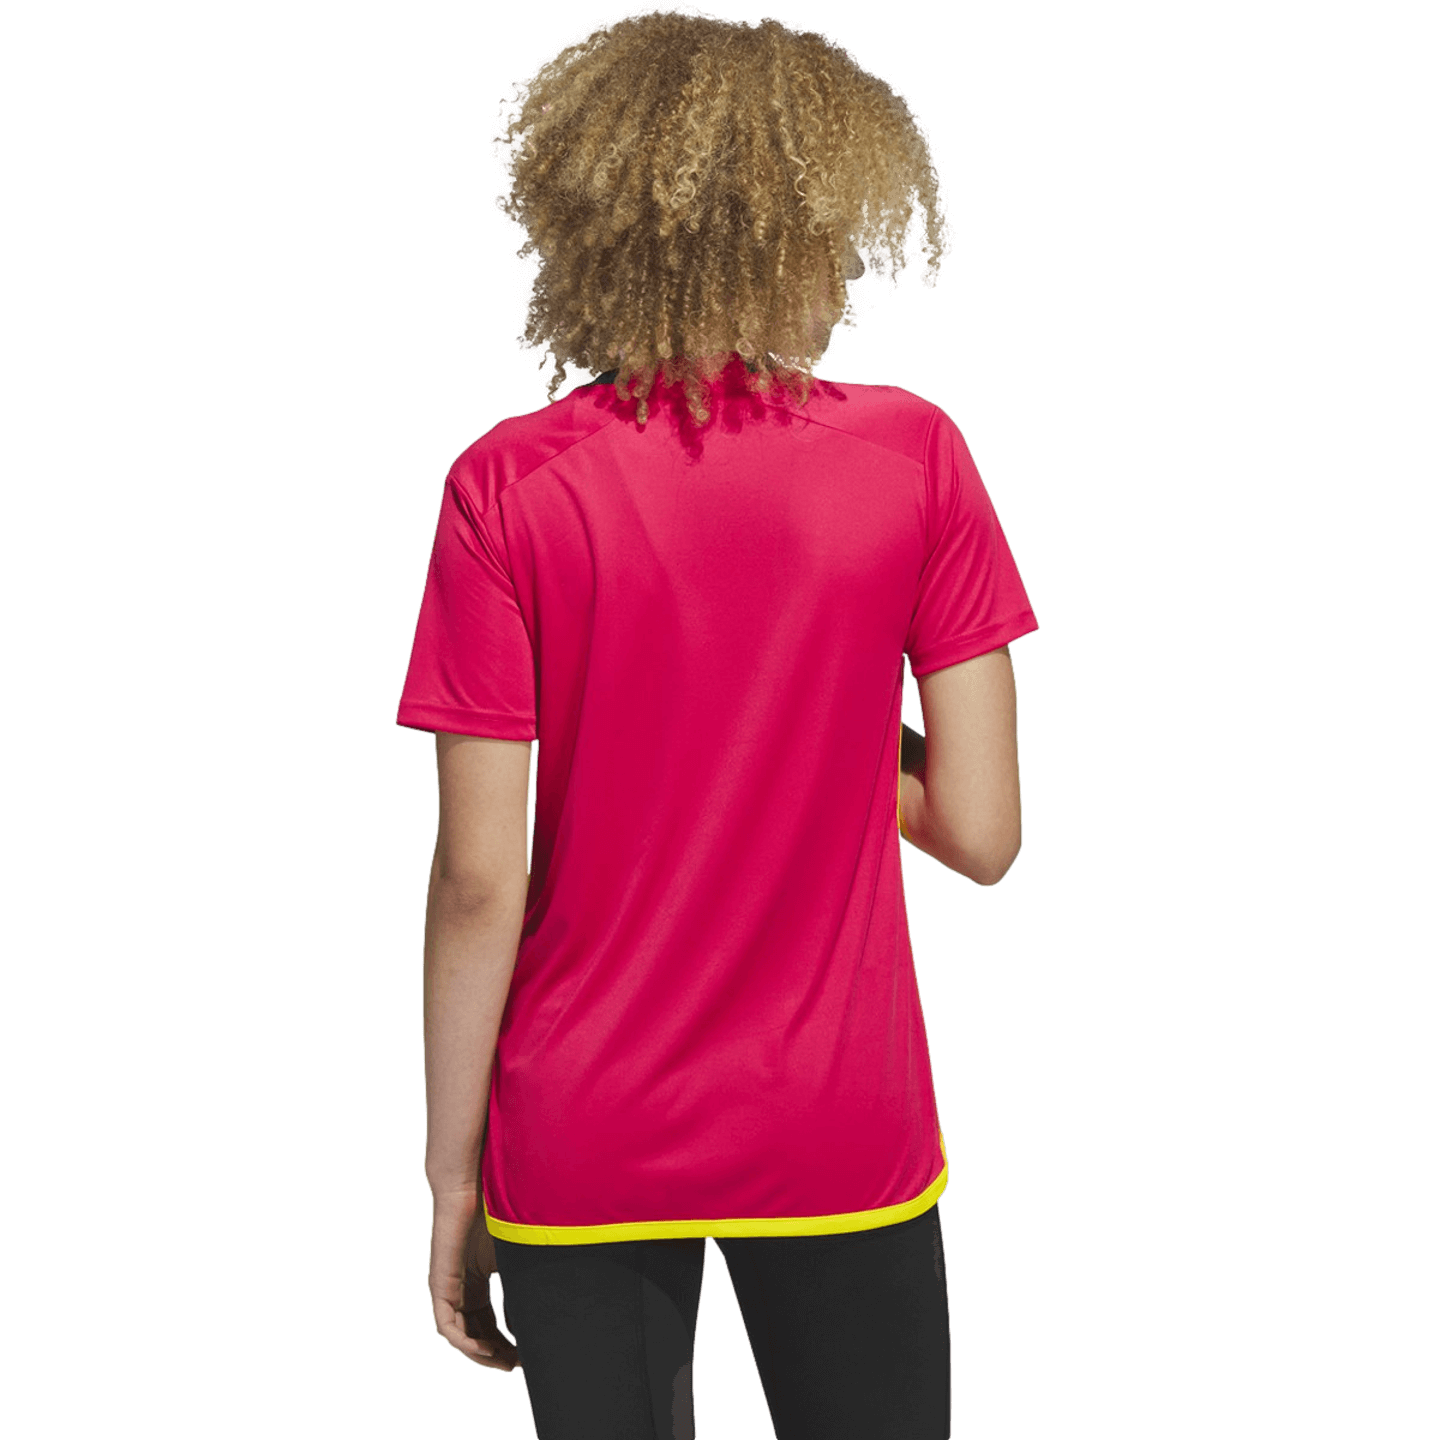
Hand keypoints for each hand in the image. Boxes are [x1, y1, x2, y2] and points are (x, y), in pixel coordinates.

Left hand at [427, 1185, 520, 1371]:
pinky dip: (465, 1343)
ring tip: (507, 1362)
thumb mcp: (513, 1259)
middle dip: (498, 1355)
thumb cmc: (495, 1213)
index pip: (489, 1326)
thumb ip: (521, 1285)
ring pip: (460, 1337)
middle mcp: (459, 1292)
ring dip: (483, 1355)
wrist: (473, 1187)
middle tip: (520, 1365)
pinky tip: (486, 1350)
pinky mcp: (439, 1286)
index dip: (507, 1344)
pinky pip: (447, 1327)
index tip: (529, 1354)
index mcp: (475, 1285)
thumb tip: (544, 1315)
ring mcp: (447, 1291)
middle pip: (476, 1336)